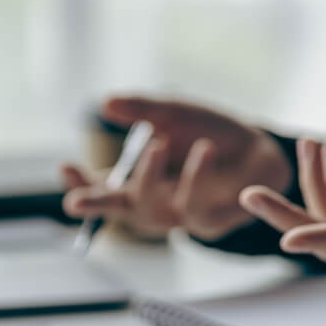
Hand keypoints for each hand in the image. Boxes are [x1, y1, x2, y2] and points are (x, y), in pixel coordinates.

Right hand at [62, 96, 292, 239]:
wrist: (261, 146)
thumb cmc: (211, 130)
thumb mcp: (173, 111)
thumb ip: (142, 108)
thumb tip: (105, 103)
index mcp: (138, 180)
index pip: (101, 189)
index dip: (80, 184)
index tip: (64, 166)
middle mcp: (155, 203)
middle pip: (118, 213)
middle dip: (96, 206)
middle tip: (76, 202)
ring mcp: (181, 216)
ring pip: (154, 212)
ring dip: (150, 178)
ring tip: (159, 142)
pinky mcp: (212, 222)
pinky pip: (196, 209)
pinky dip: (196, 176)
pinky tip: (204, 149)